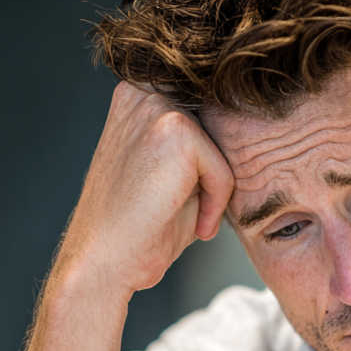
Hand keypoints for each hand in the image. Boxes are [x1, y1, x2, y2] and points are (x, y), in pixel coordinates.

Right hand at [56, 82, 233, 295]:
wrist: (103, 259)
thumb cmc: (138, 227)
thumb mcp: (170, 174)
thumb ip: (197, 146)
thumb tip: (247, 135)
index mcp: (138, 95)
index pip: (206, 119)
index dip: (207, 167)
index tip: (189, 200)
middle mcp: (143, 91)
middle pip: (217, 133)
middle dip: (213, 176)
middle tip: (193, 214)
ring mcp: (157, 106)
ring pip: (220, 150)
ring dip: (214, 190)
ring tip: (191, 219)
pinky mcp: (175, 130)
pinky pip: (223, 170)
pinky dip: (216, 204)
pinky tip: (195, 226)